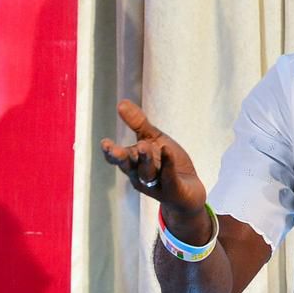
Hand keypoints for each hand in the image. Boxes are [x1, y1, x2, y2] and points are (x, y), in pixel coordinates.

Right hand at [100, 99, 206, 217]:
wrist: (189, 190)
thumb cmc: (166, 164)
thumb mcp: (153, 140)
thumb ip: (138, 124)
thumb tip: (121, 102)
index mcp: (133, 163)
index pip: (118, 159)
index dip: (110, 152)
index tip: (105, 143)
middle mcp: (140, 175)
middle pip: (129, 166)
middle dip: (122, 158)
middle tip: (115, 150)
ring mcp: (156, 184)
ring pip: (147, 172)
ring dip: (144, 159)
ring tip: (144, 145)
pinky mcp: (172, 189)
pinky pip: (168, 176)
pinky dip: (168, 163)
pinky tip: (168, 151)